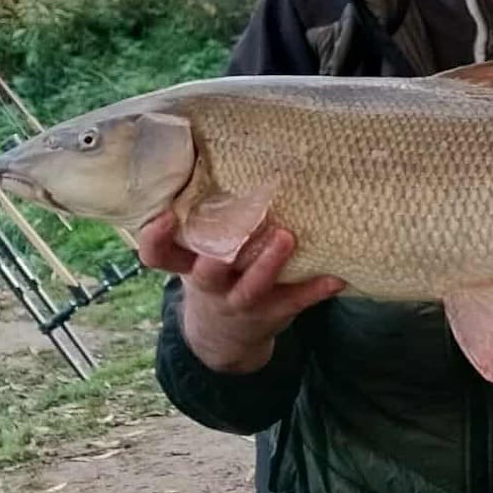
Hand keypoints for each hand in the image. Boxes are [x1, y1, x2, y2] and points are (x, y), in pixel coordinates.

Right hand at [138, 209, 344, 373]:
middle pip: (208, 273)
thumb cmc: (214, 274)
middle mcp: (211, 286)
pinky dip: (315, 289)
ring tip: (287, 237)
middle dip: (222, 253)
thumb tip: (210, 153)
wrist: (223, 338)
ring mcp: (240, 303)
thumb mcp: (196, 255)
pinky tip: (336, 276)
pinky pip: (293, 302)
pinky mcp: (271, 314)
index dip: (155, 239)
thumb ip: (200, 221)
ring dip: (268, 264)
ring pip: (250, 289)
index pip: (159, 256)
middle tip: (241, 223)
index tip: (164, 217)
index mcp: (188, 266)